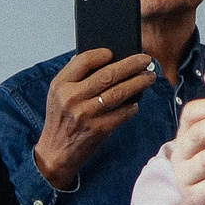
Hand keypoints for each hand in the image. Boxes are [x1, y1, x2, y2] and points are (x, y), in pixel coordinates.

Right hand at [33, 50, 155, 186]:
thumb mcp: (57, 94)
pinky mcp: (98, 129)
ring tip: (149, 77)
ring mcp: (86, 114)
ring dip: (138, 83)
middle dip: (131, 65)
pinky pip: (121, 113)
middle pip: (108, 74)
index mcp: (61, 85)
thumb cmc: (60, 120)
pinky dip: (131, 107)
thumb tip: (100, 57)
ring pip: (119, 92)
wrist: (55, 153)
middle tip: (145, 60)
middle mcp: (72, 98)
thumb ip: (73, 75)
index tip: (116, 52)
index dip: (103, 53)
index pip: (84, 60)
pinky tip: (136, 103)